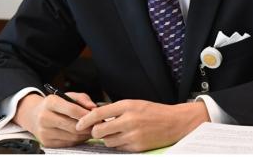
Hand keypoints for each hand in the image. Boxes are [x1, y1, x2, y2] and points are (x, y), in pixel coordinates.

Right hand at [15, 91, 95, 148]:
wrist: (34, 115)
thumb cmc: (54, 104)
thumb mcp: (67, 96)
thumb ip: (82, 99)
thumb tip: (93, 107)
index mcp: (50, 103)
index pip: (71, 109)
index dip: (85, 114)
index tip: (96, 115)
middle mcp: (45, 118)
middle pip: (71, 125)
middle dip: (87, 126)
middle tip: (97, 124)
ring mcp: (44, 132)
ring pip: (70, 136)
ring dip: (84, 134)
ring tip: (92, 129)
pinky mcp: (46, 142)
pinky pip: (66, 143)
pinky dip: (77, 140)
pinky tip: (82, 135)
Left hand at [75, 99, 206, 151]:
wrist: (174, 122)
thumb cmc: (154, 111)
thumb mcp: (135, 104)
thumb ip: (117, 110)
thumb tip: (96, 117)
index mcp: (128, 105)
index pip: (99, 113)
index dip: (85, 120)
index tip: (78, 124)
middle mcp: (129, 120)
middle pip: (99, 131)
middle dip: (96, 132)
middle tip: (100, 130)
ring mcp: (132, 135)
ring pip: (107, 141)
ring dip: (109, 139)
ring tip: (119, 132)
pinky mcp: (136, 147)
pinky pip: (118, 148)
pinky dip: (119, 144)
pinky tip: (128, 138)